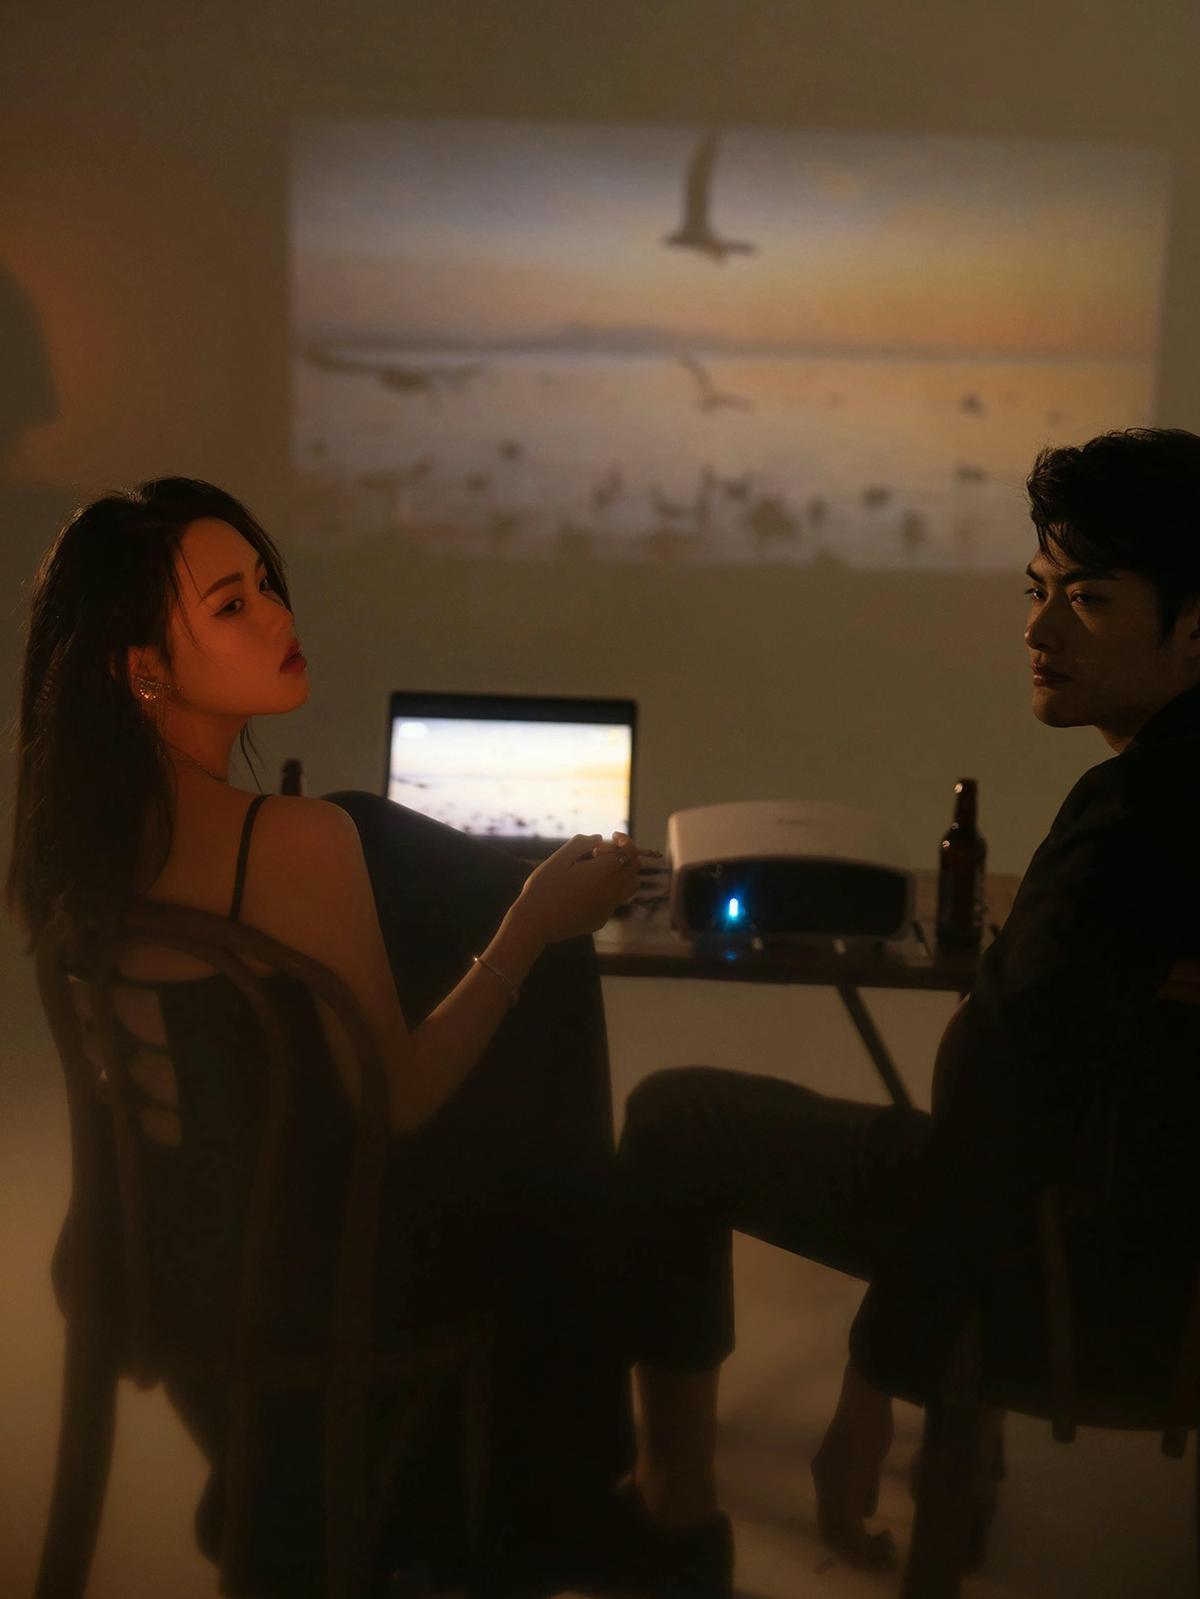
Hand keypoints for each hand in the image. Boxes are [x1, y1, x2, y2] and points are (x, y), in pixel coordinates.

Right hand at [515, 831, 656, 942]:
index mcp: (603, 872)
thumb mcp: (558, 859)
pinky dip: (609, 889)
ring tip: (600, 869)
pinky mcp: (601, 920)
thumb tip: (598, 838)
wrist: (534, 924)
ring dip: (622, 872)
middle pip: (634, 867)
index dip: (624, 841)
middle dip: (624, 854)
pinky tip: (586, 889)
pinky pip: (615, 901)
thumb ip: (580, 844)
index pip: (629, 852)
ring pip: (631, 886)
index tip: (612, 836)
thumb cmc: (543, 888)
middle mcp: (612, 891)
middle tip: (601, 852)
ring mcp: (608, 908)